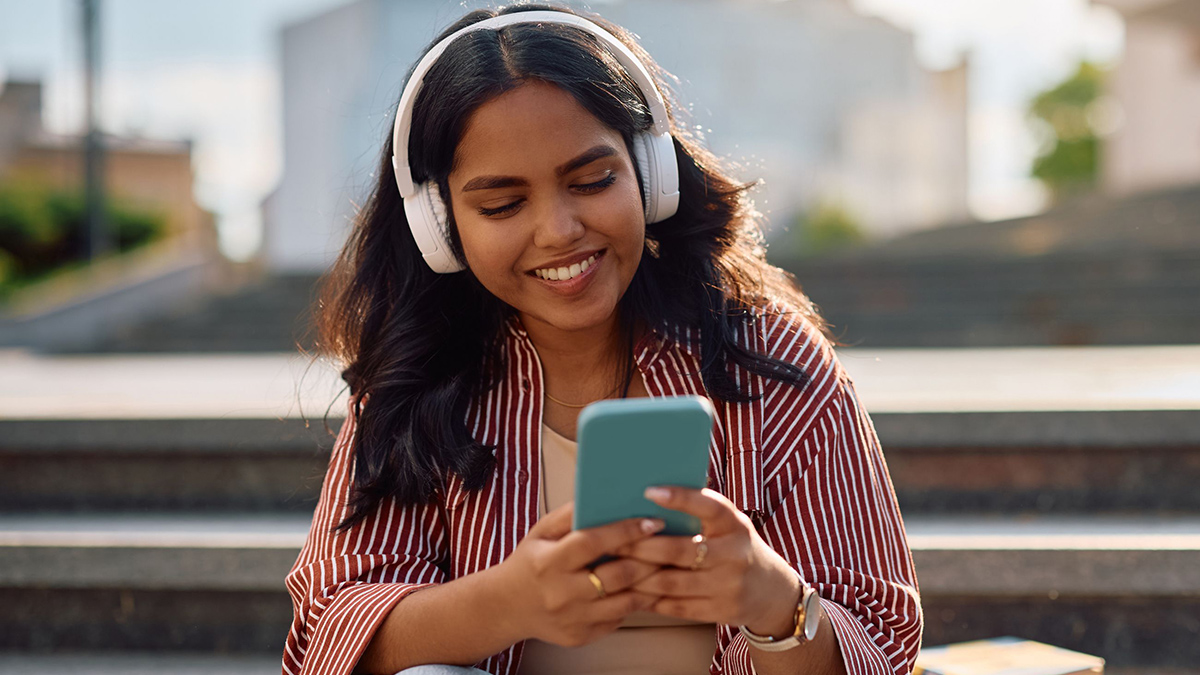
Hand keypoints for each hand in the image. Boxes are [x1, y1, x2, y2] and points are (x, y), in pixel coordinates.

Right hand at [496, 502, 664, 646]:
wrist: (507, 606)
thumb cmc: (530, 561)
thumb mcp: (541, 532)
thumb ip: (570, 514)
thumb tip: (604, 495)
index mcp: (548, 562)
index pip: (594, 543)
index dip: (626, 531)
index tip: (653, 521)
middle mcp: (560, 594)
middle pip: (617, 575)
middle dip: (649, 558)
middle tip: (670, 544)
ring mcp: (572, 619)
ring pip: (624, 602)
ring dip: (649, 583)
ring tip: (665, 566)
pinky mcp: (581, 636)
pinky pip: (617, 619)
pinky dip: (634, 603)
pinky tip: (646, 588)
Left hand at [620, 487, 801, 636]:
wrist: (771, 590)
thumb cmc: (735, 546)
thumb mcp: (728, 523)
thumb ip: (698, 511)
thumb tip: (648, 495)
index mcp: (734, 523)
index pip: (708, 505)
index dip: (680, 498)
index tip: (649, 491)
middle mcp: (734, 553)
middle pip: (679, 550)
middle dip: (640, 547)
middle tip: (612, 541)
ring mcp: (728, 585)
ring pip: (672, 582)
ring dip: (638, 576)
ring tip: (612, 569)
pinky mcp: (720, 611)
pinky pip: (676, 606)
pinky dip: (649, 599)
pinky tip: (630, 592)